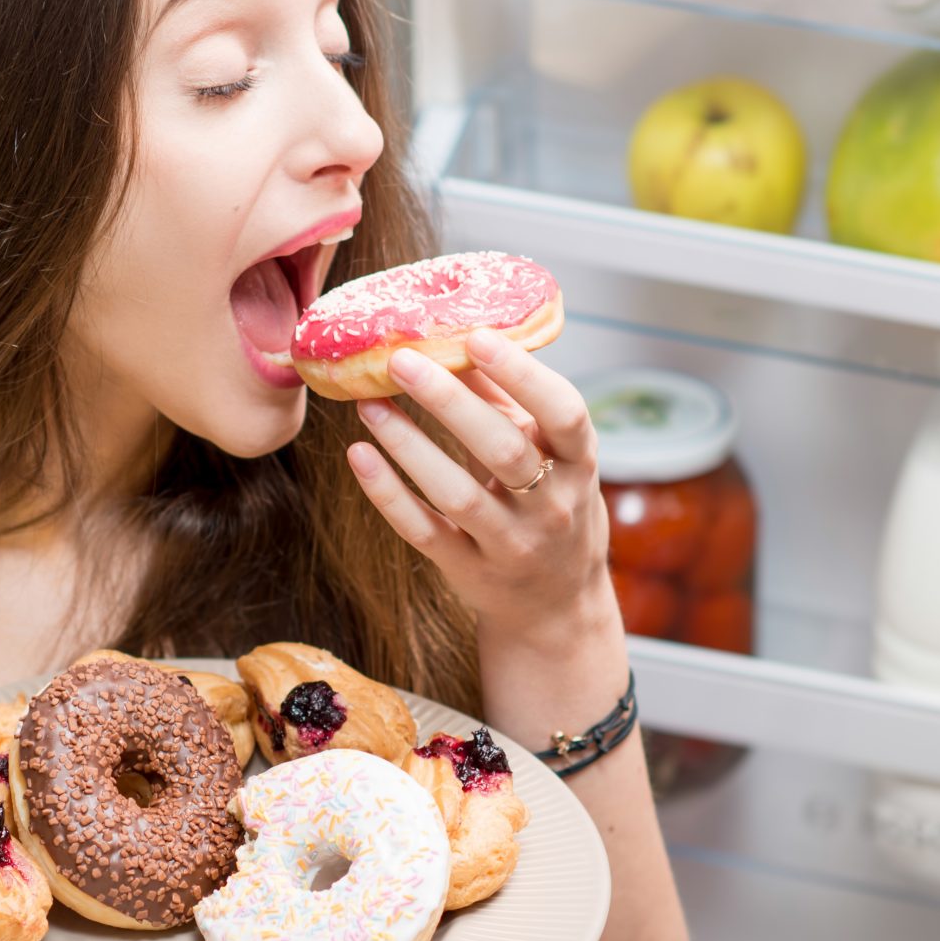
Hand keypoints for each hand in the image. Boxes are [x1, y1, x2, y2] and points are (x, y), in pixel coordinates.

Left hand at [344, 331, 617, 655]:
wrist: (557, 604)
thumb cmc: (551, 504)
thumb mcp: (551, 455)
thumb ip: (508, 400)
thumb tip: (459, 336)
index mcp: (580, 465)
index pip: (563, 414)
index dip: (525, 376)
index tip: (479, 338)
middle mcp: (551, 507)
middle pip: (502, 450)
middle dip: (449, 402)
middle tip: (401, 360)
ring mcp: (510, 544)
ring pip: (456, 493)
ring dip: (408, 444)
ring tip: (368, 403)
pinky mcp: (469, 570)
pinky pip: (424, 531)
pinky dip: (388, 493)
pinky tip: (359, 455)